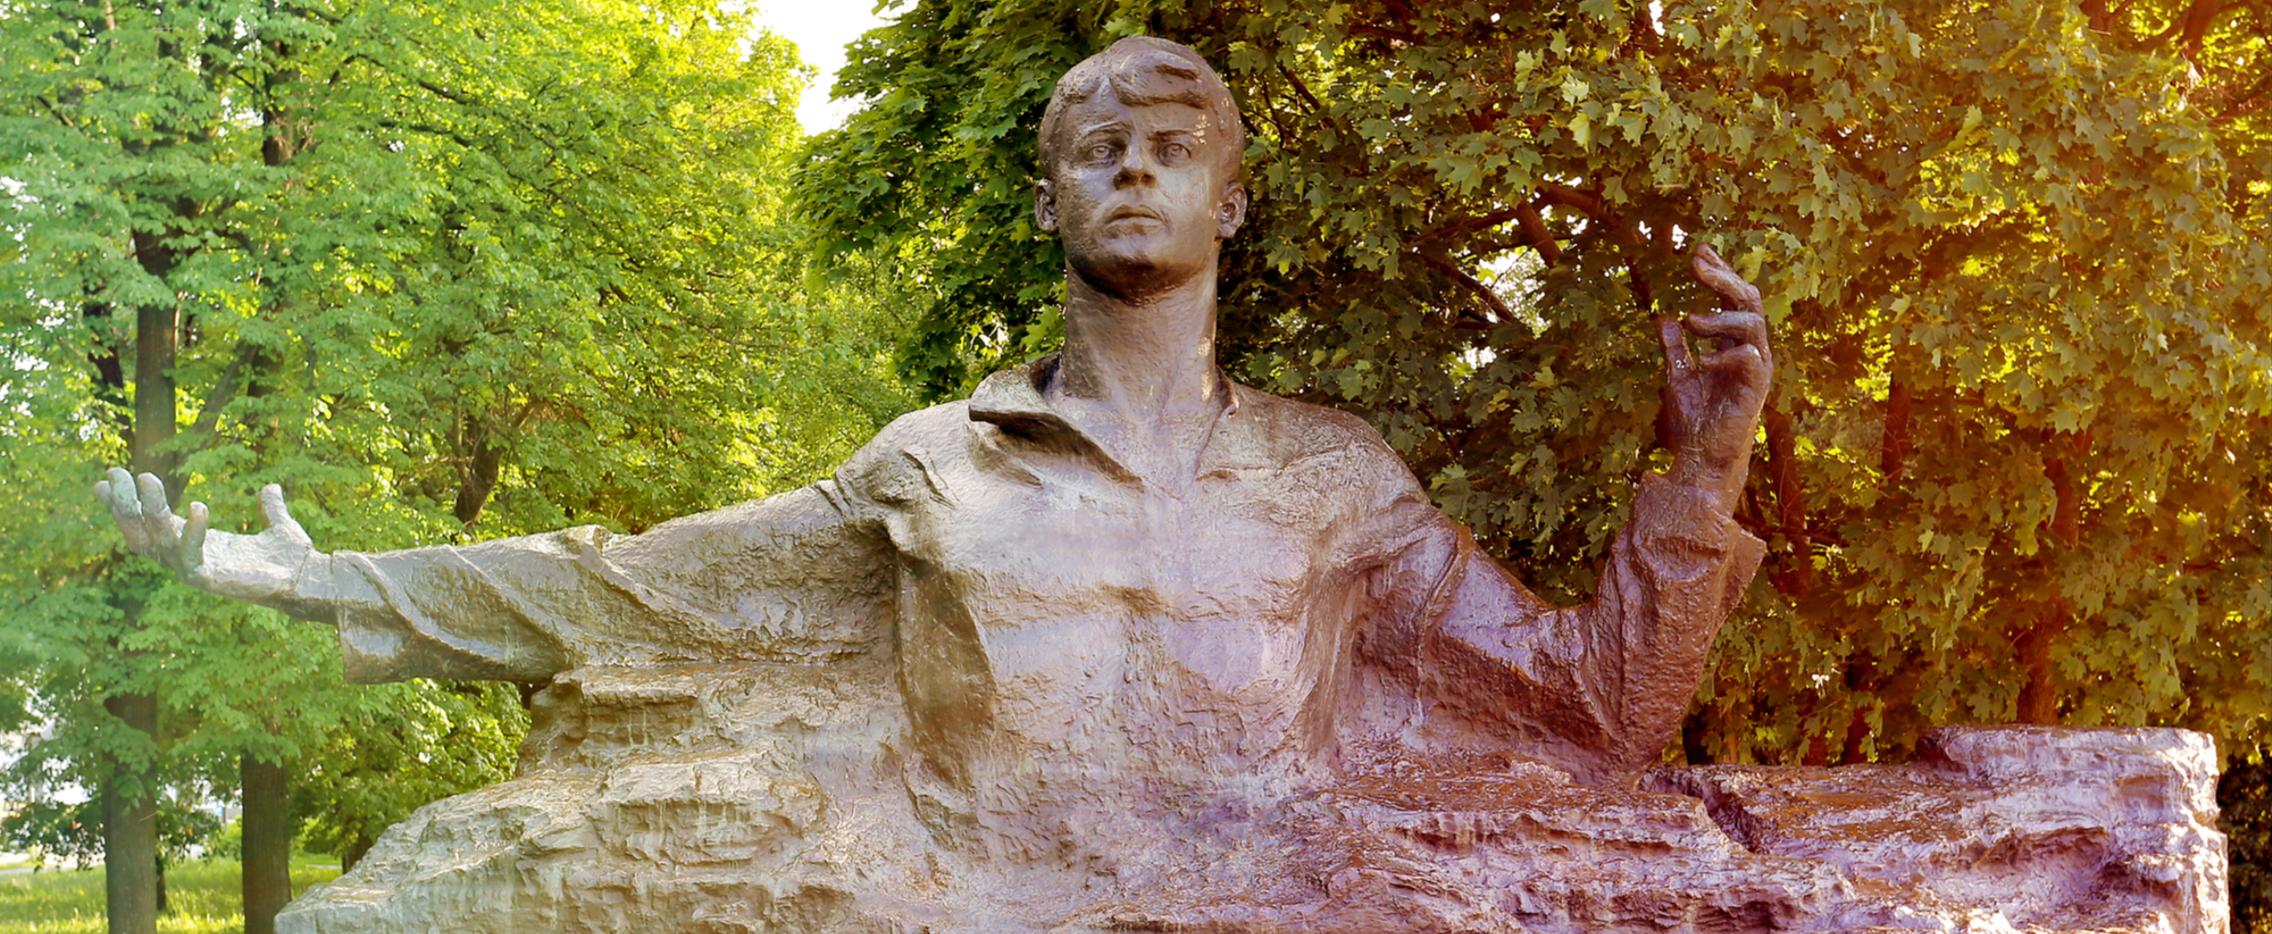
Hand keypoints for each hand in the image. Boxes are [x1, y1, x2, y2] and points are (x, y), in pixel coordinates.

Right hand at [95, 468, 323, 608]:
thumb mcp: (277, 525)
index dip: (125, 505)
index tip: (105, 480)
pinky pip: (188, 555)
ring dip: (149, 509)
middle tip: (113, 473)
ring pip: (156, 541)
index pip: (148, 525)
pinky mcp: (209, 581)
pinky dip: (191, 531)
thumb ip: (270, 507)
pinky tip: (198, 506)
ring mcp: (195, 571)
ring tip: (147, 478)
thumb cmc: (291, 559)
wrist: (311, 580)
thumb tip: (270, 488)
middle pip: (139, 534)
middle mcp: (187, 558)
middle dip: (123, 505)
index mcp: (196, 544)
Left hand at [1657, 243, 1772, 498]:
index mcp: (1732, 344)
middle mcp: (1748, 350)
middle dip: (1724, 278)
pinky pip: (1749, 357)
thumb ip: (1675, 350)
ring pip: (1752, 323)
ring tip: (1690, 321)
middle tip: (1696, 262)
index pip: (1731, 299)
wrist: (1701, 458)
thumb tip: (1665, 318)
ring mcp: (1755, 368)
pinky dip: (1725, 353)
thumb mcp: (1676, 377)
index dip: (1719, 273)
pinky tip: (1703, 360)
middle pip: (1748, 300)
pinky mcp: (1756, 389)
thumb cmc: (1694, 421)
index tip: (1698, 251)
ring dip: (1720, 316)